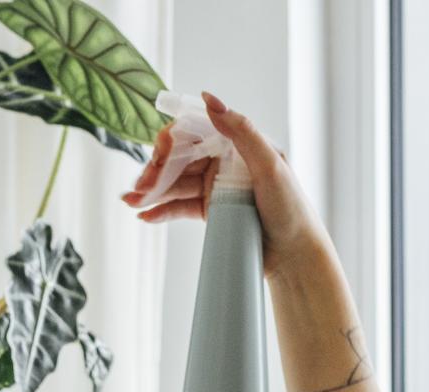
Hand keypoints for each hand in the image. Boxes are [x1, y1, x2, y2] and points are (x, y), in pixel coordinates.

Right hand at [120, 90, 334, 281]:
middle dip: (155, 171)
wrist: (296, 254)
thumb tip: (209, 99)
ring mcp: (215, 185)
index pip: (192, 132)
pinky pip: (180, 205)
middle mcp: (223, 160)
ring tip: (132, 202)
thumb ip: (242, 132)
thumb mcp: (270, 166)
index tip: (160, 159)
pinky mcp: (211, 209)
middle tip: (139, 189)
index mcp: (236, 143)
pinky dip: (161, 209)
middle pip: (178, 158)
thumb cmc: (291, 208)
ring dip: (151, 190)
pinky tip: (144, 214)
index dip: (170, 143)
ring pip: (174, 182)